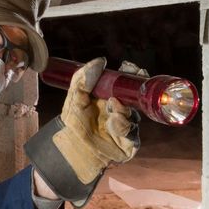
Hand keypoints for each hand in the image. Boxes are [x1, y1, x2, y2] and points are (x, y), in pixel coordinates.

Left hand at [24, 57, 139, 206]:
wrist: (71, 148)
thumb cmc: (73, 123)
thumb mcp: (75, 97)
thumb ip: (83, 78)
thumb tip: (100, 61)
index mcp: (111, 99)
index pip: (127, 84)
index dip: (131, 75)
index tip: (130, 67)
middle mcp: (121, 112)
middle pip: (137, 98)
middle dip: (135, 90)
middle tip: (131, 85)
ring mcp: (126, 127)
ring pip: (134, 115)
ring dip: (124, 109)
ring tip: (112, 106)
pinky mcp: (128, 143)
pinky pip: (131, 132)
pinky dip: (122, 125)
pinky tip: (112, 122)